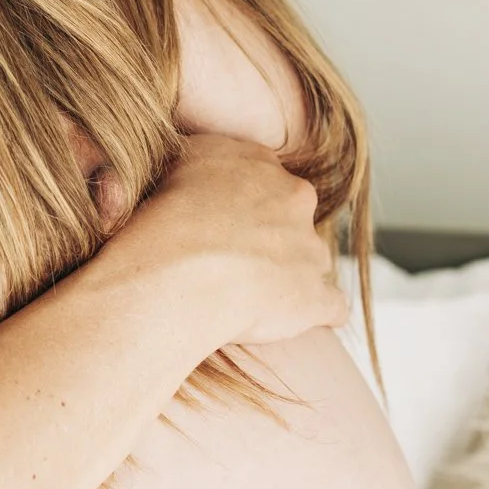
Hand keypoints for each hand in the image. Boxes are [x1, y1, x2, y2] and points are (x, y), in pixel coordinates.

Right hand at [108, 133, 349, 350]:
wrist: (176, 271)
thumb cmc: (157, 221)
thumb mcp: (166, 166)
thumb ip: (194, 164)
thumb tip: (187, 171)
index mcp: (257, 164)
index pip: (264, 180)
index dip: (244, 207)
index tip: (223, 228)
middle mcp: (292, 198)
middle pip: (294, 216)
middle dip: (275, 238)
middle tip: (236, 264)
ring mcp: (308, 249)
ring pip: (311, 260)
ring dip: (290, 277)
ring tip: (252, 301)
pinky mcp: (315, 296)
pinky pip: (331, 306)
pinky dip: (317, 315)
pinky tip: (290, 324)